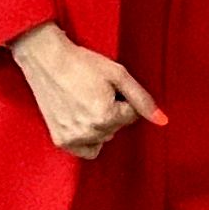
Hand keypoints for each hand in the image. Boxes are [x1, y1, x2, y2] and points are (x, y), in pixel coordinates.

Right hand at [11, 26, 165, 159]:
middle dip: (113, 112)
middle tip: (94, 91)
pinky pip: (86, 150)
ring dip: (101, 125)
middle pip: (117, 128)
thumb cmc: (82, 63)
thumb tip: (162, 121)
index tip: (105, 86)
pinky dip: (88, 139)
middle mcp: (89, 131)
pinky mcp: (60, 140)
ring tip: (85, 102)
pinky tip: (81, 119)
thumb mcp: (118, 74)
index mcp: (106, 116)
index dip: (122, 98)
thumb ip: (142, 99)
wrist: (46, 59)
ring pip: (104, 138)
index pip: (131, 115)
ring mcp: (73, 138)